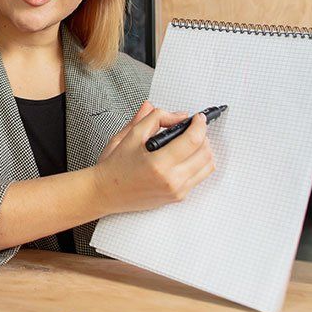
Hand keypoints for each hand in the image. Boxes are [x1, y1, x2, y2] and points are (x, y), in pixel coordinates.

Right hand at [93, 103, 215, 213]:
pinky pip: (200, 177)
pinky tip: (187, 156)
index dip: (199, 125)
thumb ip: (155, 118)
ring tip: (191, 141)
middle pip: (205, 153)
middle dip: (203, 135)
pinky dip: (199, 163)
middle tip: (193, 128)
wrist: (104, 192)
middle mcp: (170, 180)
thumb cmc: (114, 167)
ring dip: (204, 149)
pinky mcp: (178, 197)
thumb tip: (178, 115)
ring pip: (208, 166)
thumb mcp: (130, 135)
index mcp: (158, 164)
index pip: (193, 140)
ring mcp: (176, 191)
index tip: (198, 118)